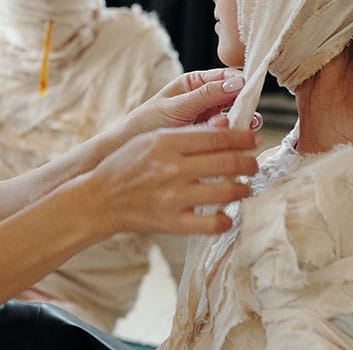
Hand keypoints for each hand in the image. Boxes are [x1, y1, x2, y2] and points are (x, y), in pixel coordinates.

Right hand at [84, 125, 258, 234]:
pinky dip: (225, 220)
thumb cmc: (125, 165)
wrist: (99, 199)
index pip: (218, 137)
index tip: (253, 140)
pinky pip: (212, 224)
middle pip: (228, 163)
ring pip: (227, 192)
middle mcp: (172, 168)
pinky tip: (225, 215)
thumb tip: (223, 128)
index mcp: (166, 142)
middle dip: (249, 163)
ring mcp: (173, 197)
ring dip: (243, 189)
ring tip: (243, 188)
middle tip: (252, 165)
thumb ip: (185, 134)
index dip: (243, 138)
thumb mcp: (149, 139)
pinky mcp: (173, 222)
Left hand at [117, 68, 261, 140]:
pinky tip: (231, 140)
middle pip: (237, 95)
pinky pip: (228, 133)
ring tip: (239, 128)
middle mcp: (205, 97)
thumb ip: (205, 95)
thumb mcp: (176, 107)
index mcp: (195, 82)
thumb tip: (237, 81)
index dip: (241, 82)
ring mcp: (209, 117)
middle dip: (245, 104)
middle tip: (247, 115)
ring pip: (237, 115)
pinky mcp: (210, 136)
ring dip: (242, 121)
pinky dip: (233, 135)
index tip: (249, 92)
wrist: (130, 149)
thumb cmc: (146, 123)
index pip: (227, 76)